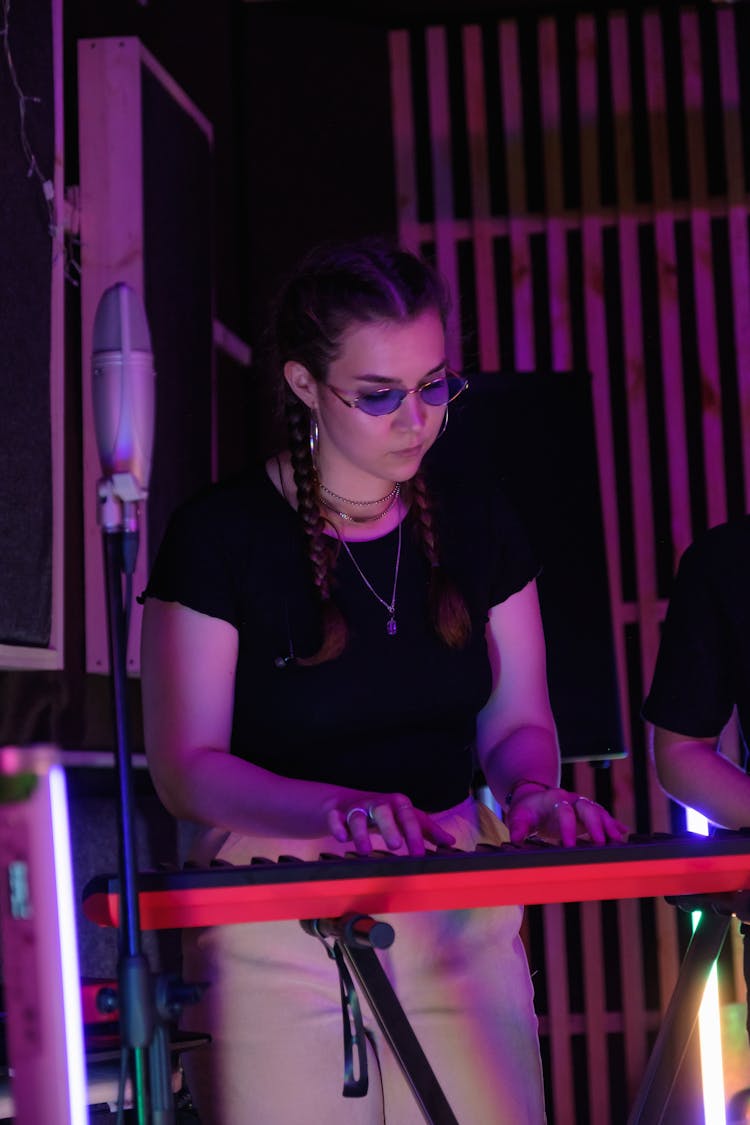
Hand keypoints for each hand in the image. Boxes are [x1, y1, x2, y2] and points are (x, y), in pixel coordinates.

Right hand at [328, 793, 455, 855]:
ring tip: (365, 851)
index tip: (419, 854)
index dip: (414, 834)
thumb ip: (427, 830)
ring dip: (361, 832)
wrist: (348, 802)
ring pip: (358, 816)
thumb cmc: (385, 814)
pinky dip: (337, 826)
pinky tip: (341, 839)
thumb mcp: (407, 818)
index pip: (408, 817)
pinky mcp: (337, 813)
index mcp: (397, 805)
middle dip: (389, 827)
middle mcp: (377, 804)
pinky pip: (335, 817)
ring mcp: (357, 807)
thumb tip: (451, 842)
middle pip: (383, 811)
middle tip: (395, 846)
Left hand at [506, 788, 628, 847]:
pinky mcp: (588, 813)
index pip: (564, 812)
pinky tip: (623, 833)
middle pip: (587, 808)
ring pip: (598, 811)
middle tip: (602, 842)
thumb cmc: (527, 809)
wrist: (534, 798)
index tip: (569, 846)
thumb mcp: (518, 815)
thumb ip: (518, 827)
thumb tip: (516, 839)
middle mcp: (571, 799)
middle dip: (595, 825)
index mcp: (554, 799)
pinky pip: (603, 816)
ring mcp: (581, 805)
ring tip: (618, 839)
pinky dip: (613, 824)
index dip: (568, 828)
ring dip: (608, 825)